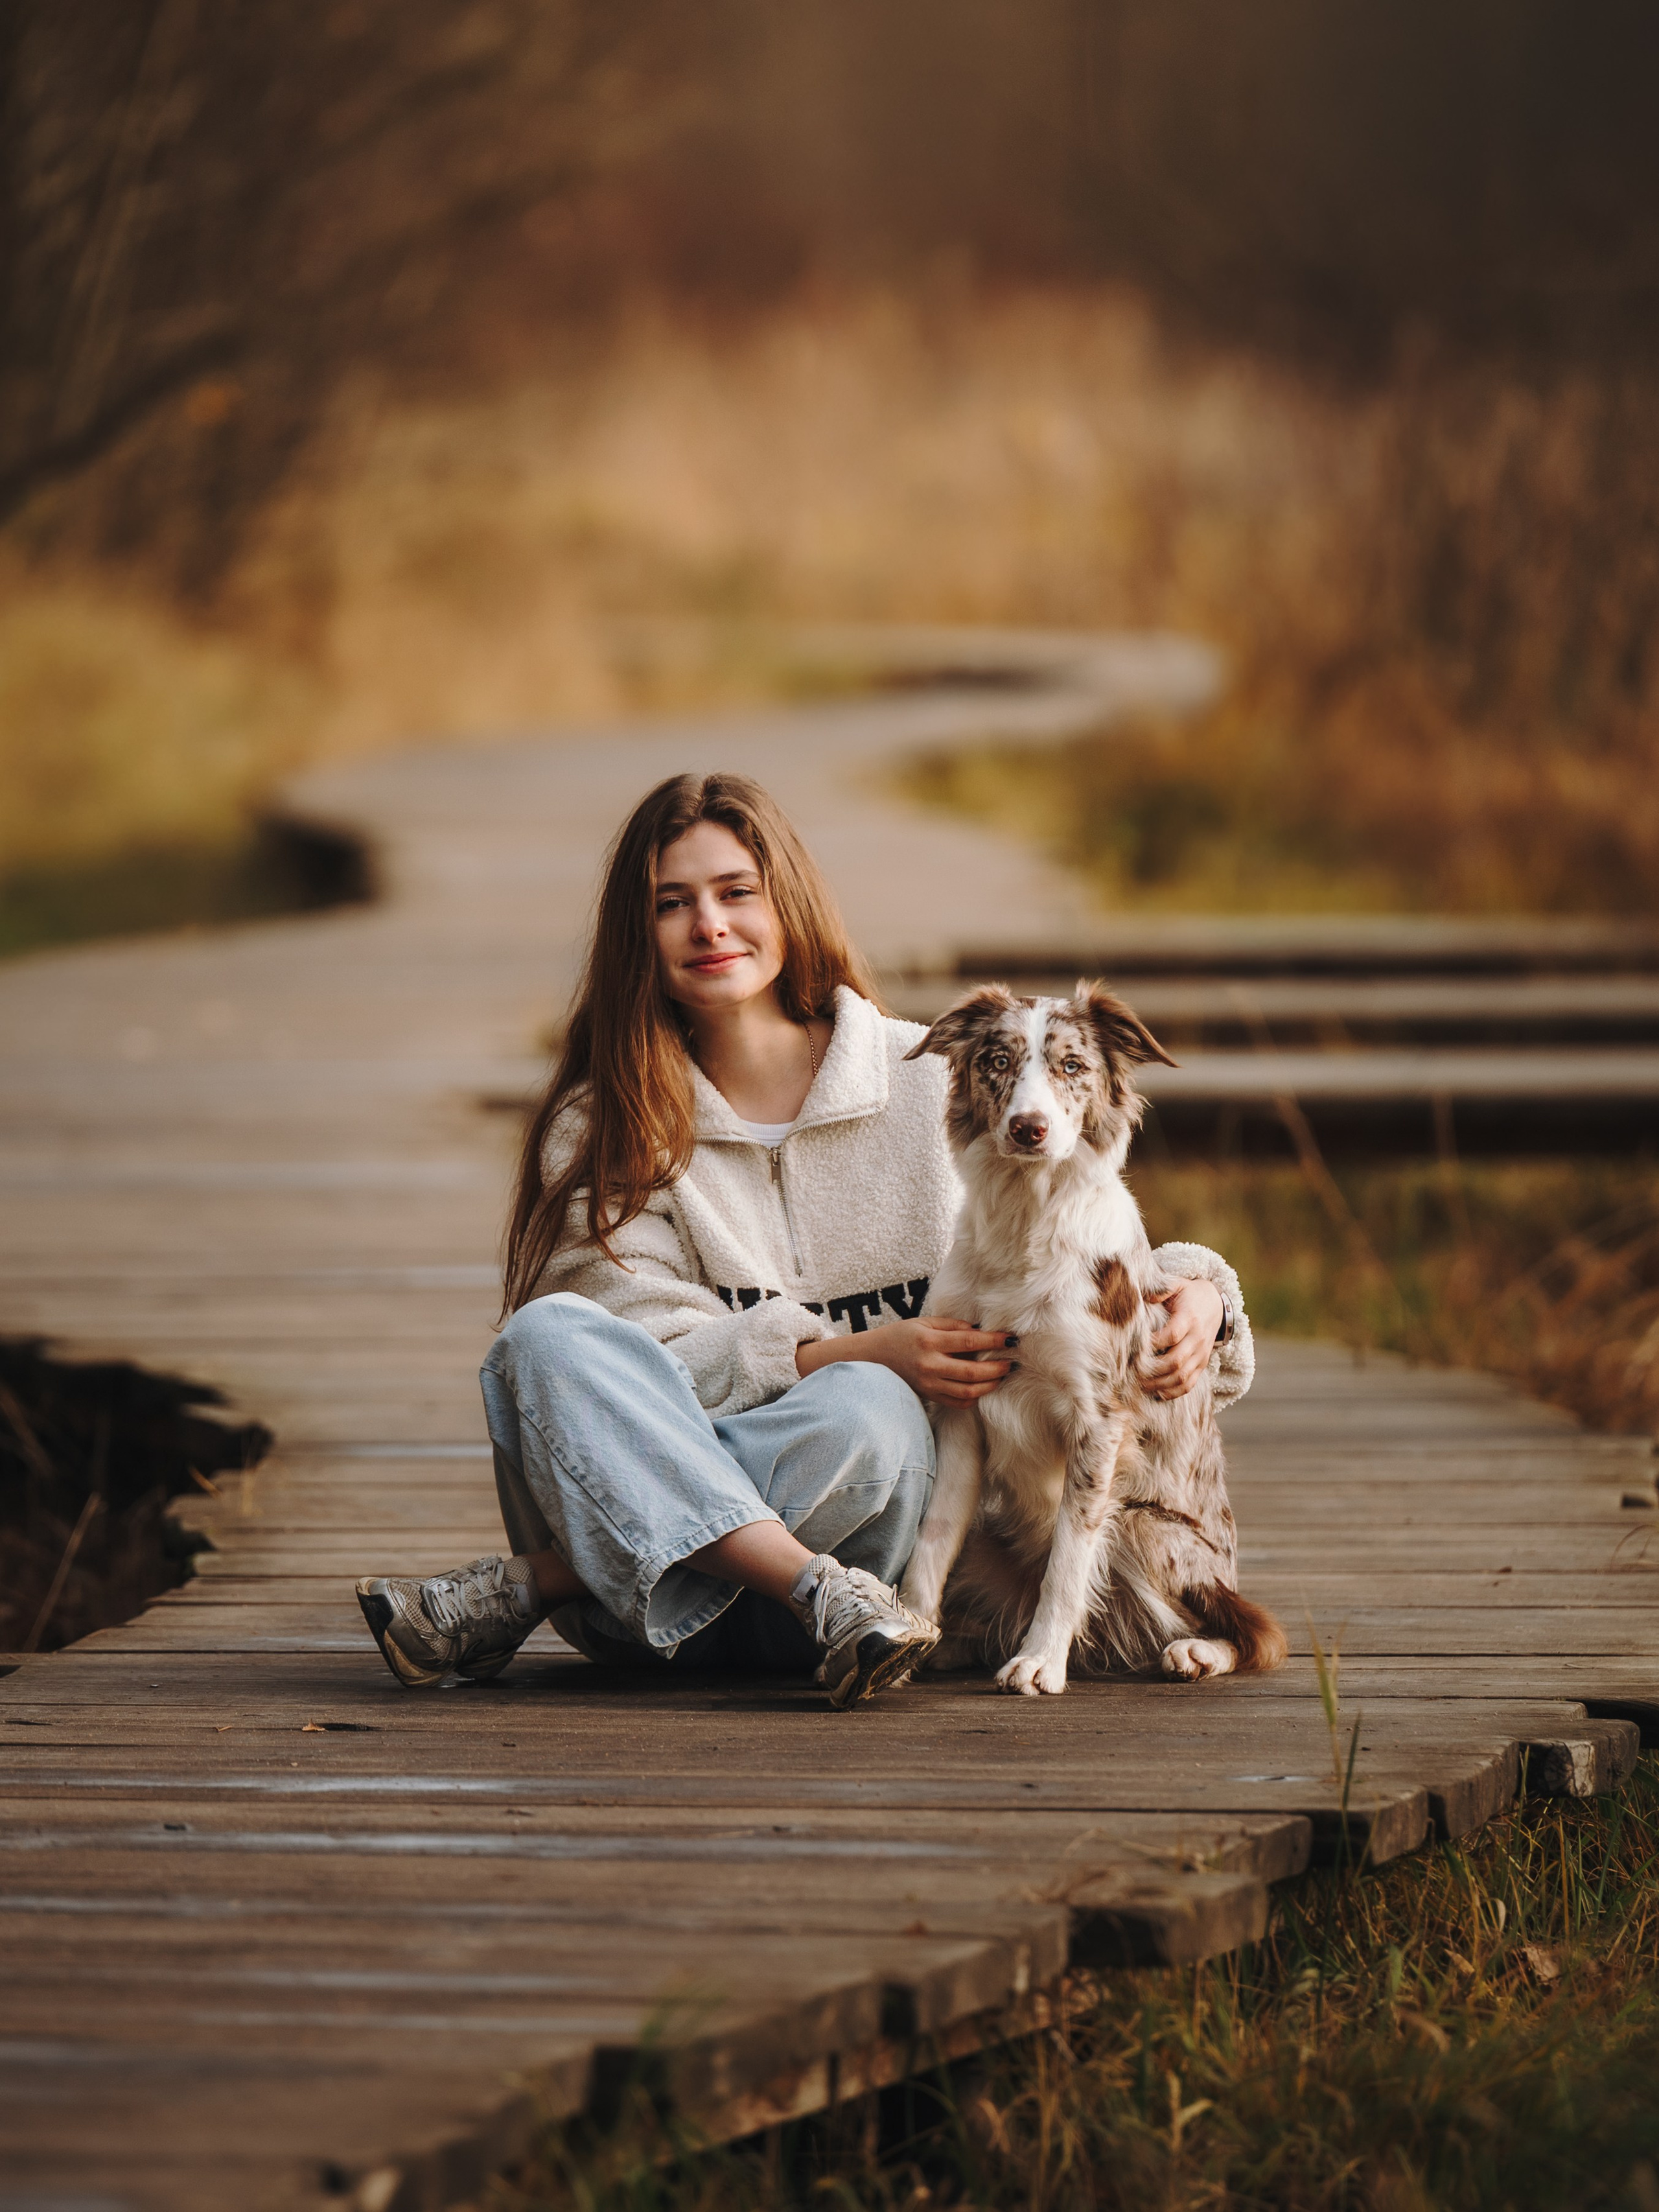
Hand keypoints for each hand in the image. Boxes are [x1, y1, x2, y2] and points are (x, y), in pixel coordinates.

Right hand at [797, 1317, 1017, 1403]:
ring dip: (990, 1384)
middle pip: (973, 1372)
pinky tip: (983, 1387)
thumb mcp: (923, 1323)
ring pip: (968, 1391)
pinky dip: (974, 1396)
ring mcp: (929, 1385)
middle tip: (1013, 1362)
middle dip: (998, 1368)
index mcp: (929, 1342)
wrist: (872, 1359)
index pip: (969, 1342)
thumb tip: (979, 1330)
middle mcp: (930, 1366)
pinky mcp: (929, 1396)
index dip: (993, 1341)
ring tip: (1002, 1375)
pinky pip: (958, 1402)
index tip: (1011, 1338)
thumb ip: (951, 1325)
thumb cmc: (899, 1336)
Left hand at [1141, 1277, 1223, 1400]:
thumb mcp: (1177, 1284)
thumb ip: (1161, 1288)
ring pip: (1182, 1376)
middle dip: (1153, 1370)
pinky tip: (1158, 1393)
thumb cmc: (1189, 1294)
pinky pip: (1190, 1383)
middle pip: (1176, 1360)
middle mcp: (1197, 1338)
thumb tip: (1143, 1296)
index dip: (1154, 1343)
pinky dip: (1174, 1392)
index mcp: (1190, 1317)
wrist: (1216, 1305)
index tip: (1135, 1346)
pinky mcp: (1202, 1364)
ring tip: (1140, 1385)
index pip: (1172, 1334)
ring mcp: (1201, 1354)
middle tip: (1132, 1372)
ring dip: (1160, 1384)